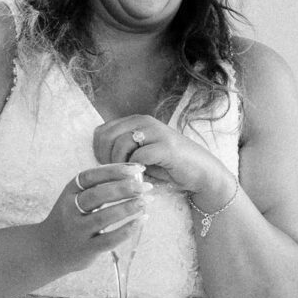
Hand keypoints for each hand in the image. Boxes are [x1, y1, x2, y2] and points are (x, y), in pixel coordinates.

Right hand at [40, 164, 150, 270]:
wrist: (47, 250)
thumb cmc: (70, 220)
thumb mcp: (75, 200)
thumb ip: (97, 189)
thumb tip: (133, 176)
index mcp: (69, 193)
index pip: (91, 176)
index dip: (115, 170)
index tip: (137, 168)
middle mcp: (70, 210)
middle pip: (98, 194)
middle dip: (125, 188)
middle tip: (146, 187)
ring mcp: (78, 230)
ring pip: (105, 216)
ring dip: (129, 207)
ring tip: (147, 201)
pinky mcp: (86, 249)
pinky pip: (110, 239)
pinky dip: (127, 229)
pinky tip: (141, 220)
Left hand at [92, 115, 232, 207]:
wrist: (200, 172)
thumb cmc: (167, 166)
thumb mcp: (140, 155)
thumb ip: (121, 150)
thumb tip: (97, 154)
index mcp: (136, 121)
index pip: (102, 131)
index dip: (98, 150)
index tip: (106, 166)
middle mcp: (145, 122)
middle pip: (108, 136)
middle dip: (106, 157)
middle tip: (114, 172)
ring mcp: (156, 132)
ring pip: (121, 144)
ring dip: (120, 164)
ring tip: (128, 174)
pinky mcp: (166, 147)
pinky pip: (139, 156)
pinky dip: (135, 169)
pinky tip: (141, 176)